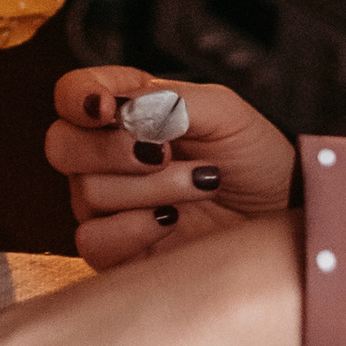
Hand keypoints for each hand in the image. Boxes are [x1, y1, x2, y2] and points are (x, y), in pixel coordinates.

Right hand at [45, 65, 298, 268]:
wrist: (284, 215)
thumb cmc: (255, 159)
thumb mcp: (225, 112)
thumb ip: (170, 101)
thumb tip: (122, 109)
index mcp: (126, 111)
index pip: (72, 94)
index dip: (79, 98)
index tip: (109, 109)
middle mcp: (107, 157)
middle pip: (61, 145)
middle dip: (111, 149)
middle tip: (162, 152)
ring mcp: (110, 206)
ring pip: (86, 193)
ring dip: (150, 188)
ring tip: (201, 185)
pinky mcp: (118, 251)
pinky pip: (93, 240)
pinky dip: (135, 228)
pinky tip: (173, 221)